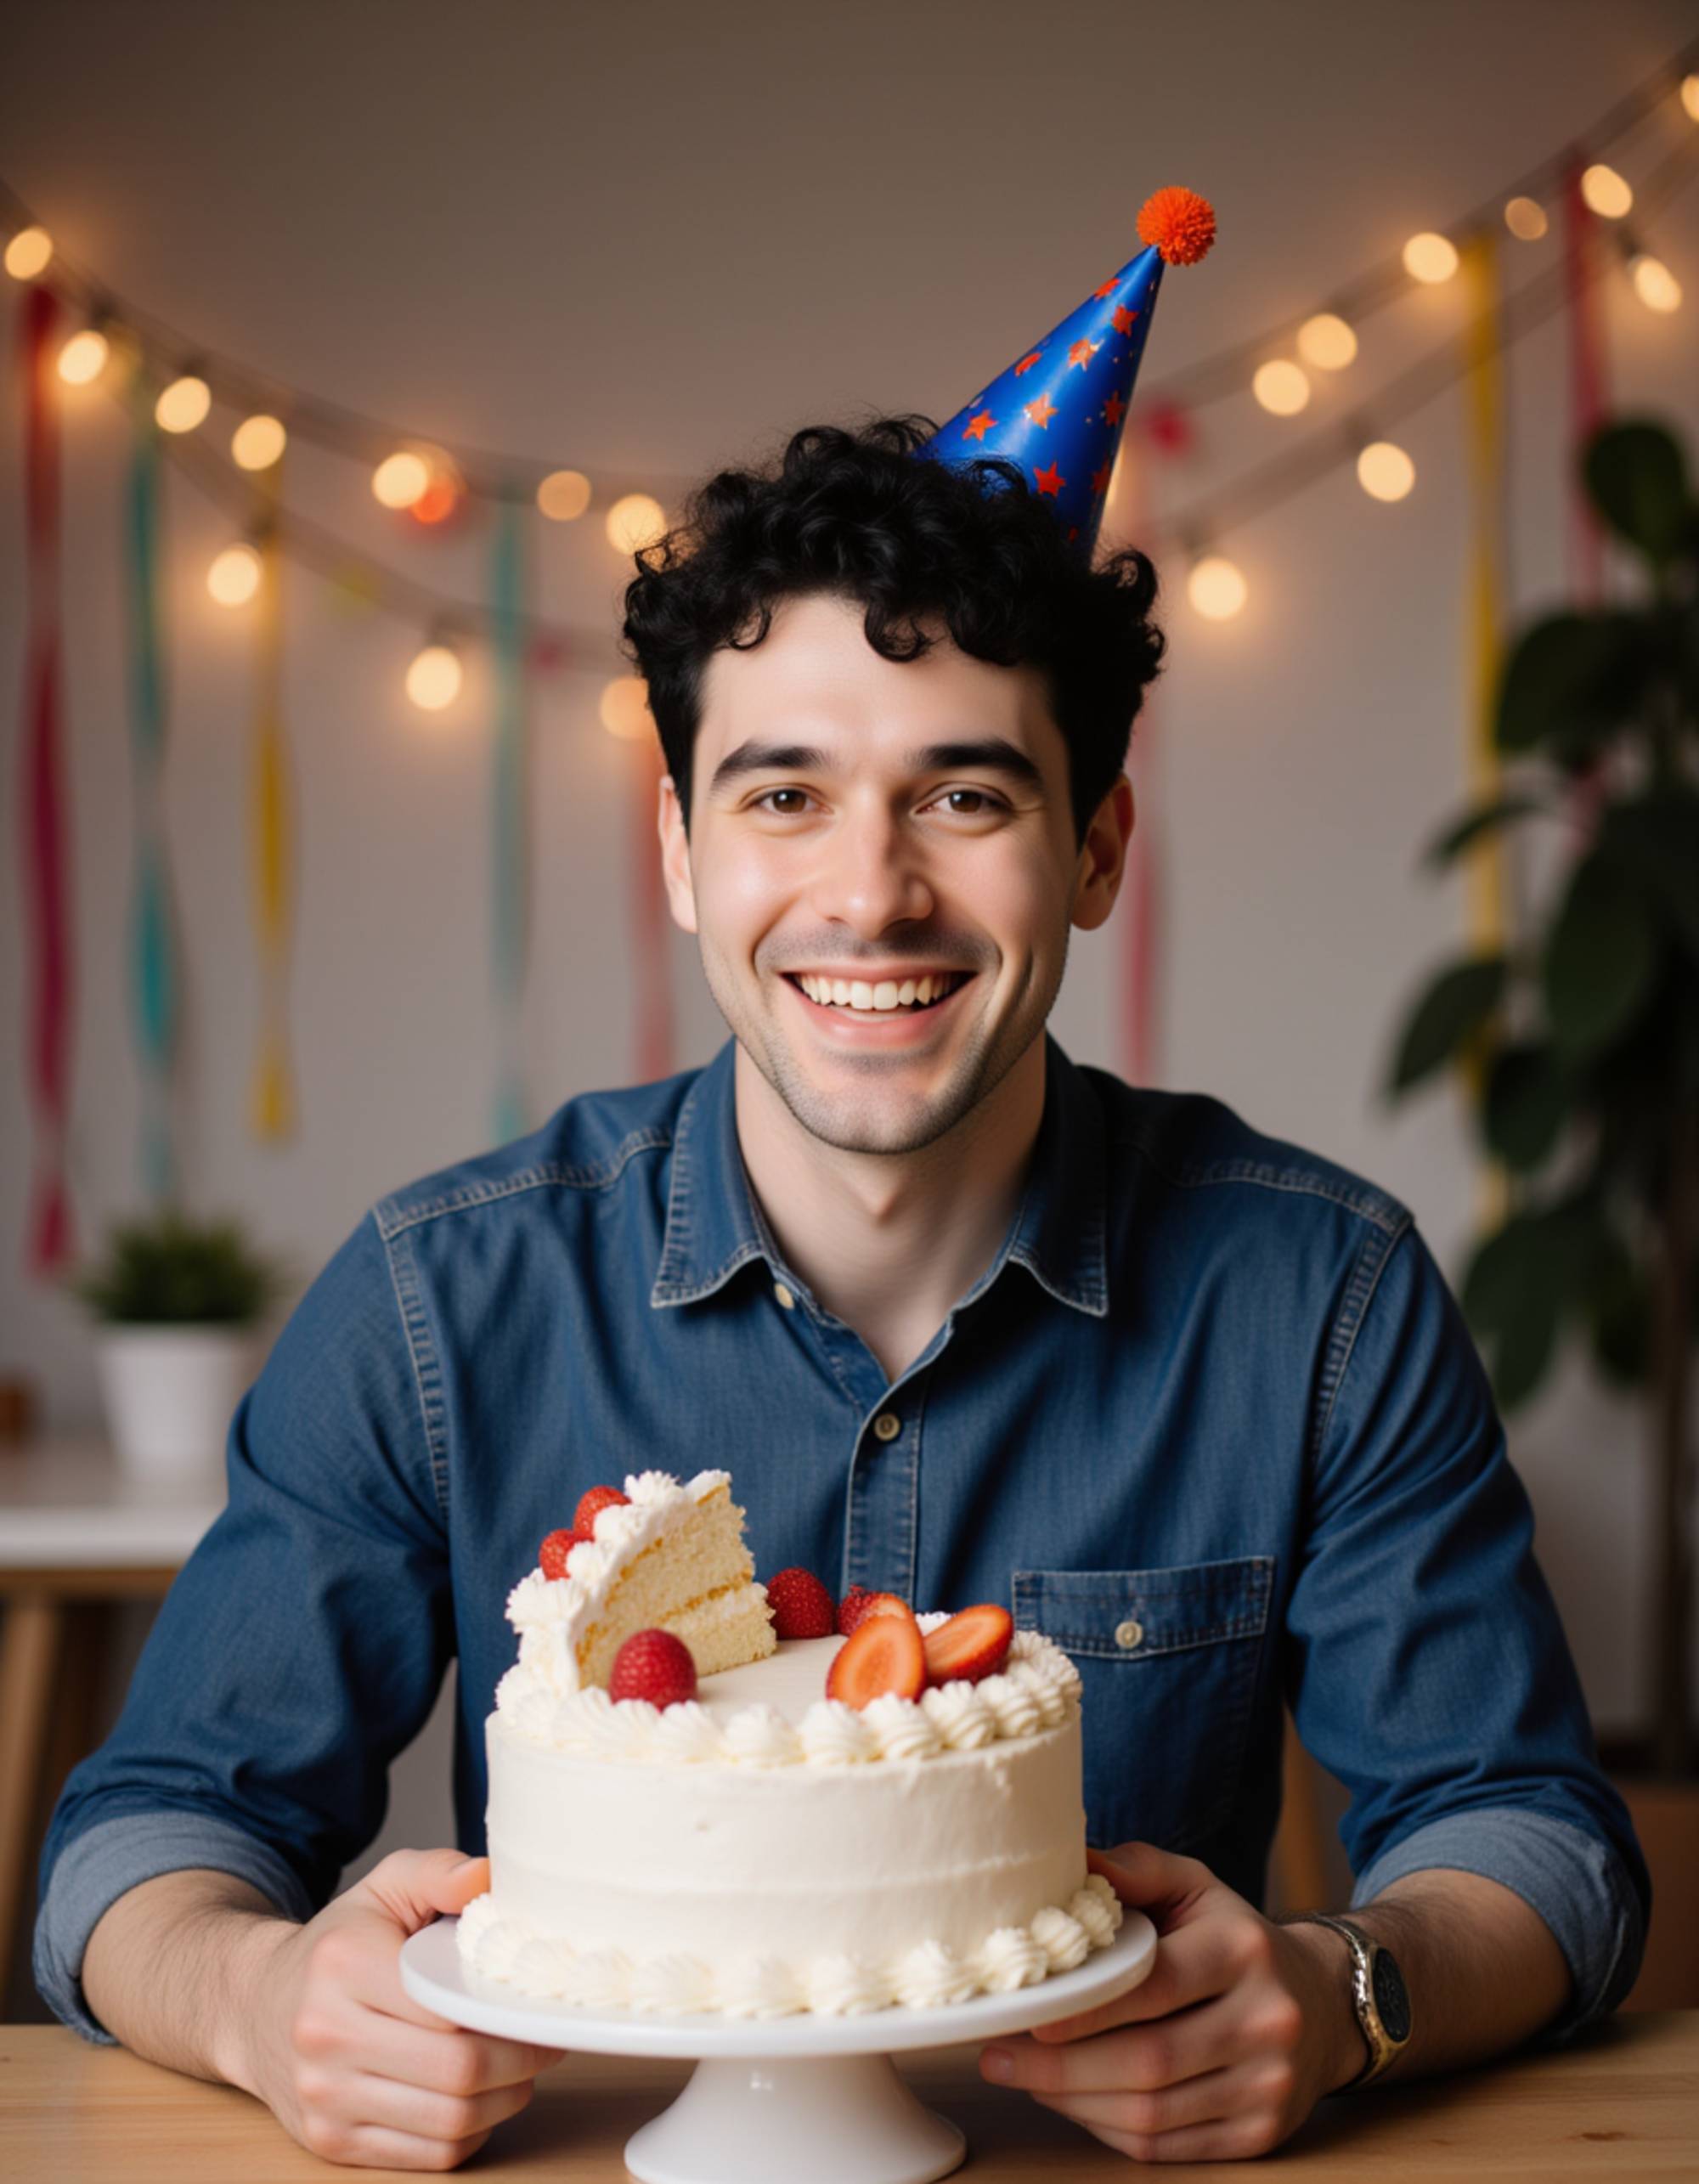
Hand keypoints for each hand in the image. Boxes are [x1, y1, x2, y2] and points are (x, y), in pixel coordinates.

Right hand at [226, 1847, 556, 2169]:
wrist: (254, 2006)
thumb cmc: (337, 1946)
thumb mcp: (383, 1888)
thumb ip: (437, 1873)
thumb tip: (485, 1879)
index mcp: (344, 1966)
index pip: (448, 2005)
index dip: (506, 2011)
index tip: (536, 2004)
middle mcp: (325, 2037)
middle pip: (456, 2071)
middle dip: (518, 2061)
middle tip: (543, 2043)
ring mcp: (323, 2099)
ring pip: (448, 2122)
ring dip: (502, 2102)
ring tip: (520, 2072)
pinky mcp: (330, 2144)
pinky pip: (428, 2156)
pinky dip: (469, 2133)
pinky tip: (478, 2100)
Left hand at [977, 1842, 1362, 2162]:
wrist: (1321, 2003)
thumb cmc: (1234, 1938)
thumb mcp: (1196, 1887)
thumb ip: (1135, 1871)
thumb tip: (1070, 1861)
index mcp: (1243, 1950)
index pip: (1155, 1985)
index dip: (1086, 2009)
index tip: (1026, 2015)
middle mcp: (1266, 2020)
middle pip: (1148, 2061)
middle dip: (1061, 2068)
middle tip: (997, 2056)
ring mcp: (1269, 2086)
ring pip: (1153, 2113)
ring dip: (1075, 2102)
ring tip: (1023, 2078)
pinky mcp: (1262, 2135)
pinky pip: (1168, 2147)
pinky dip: (1109, 2129)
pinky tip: (1074, 2102)